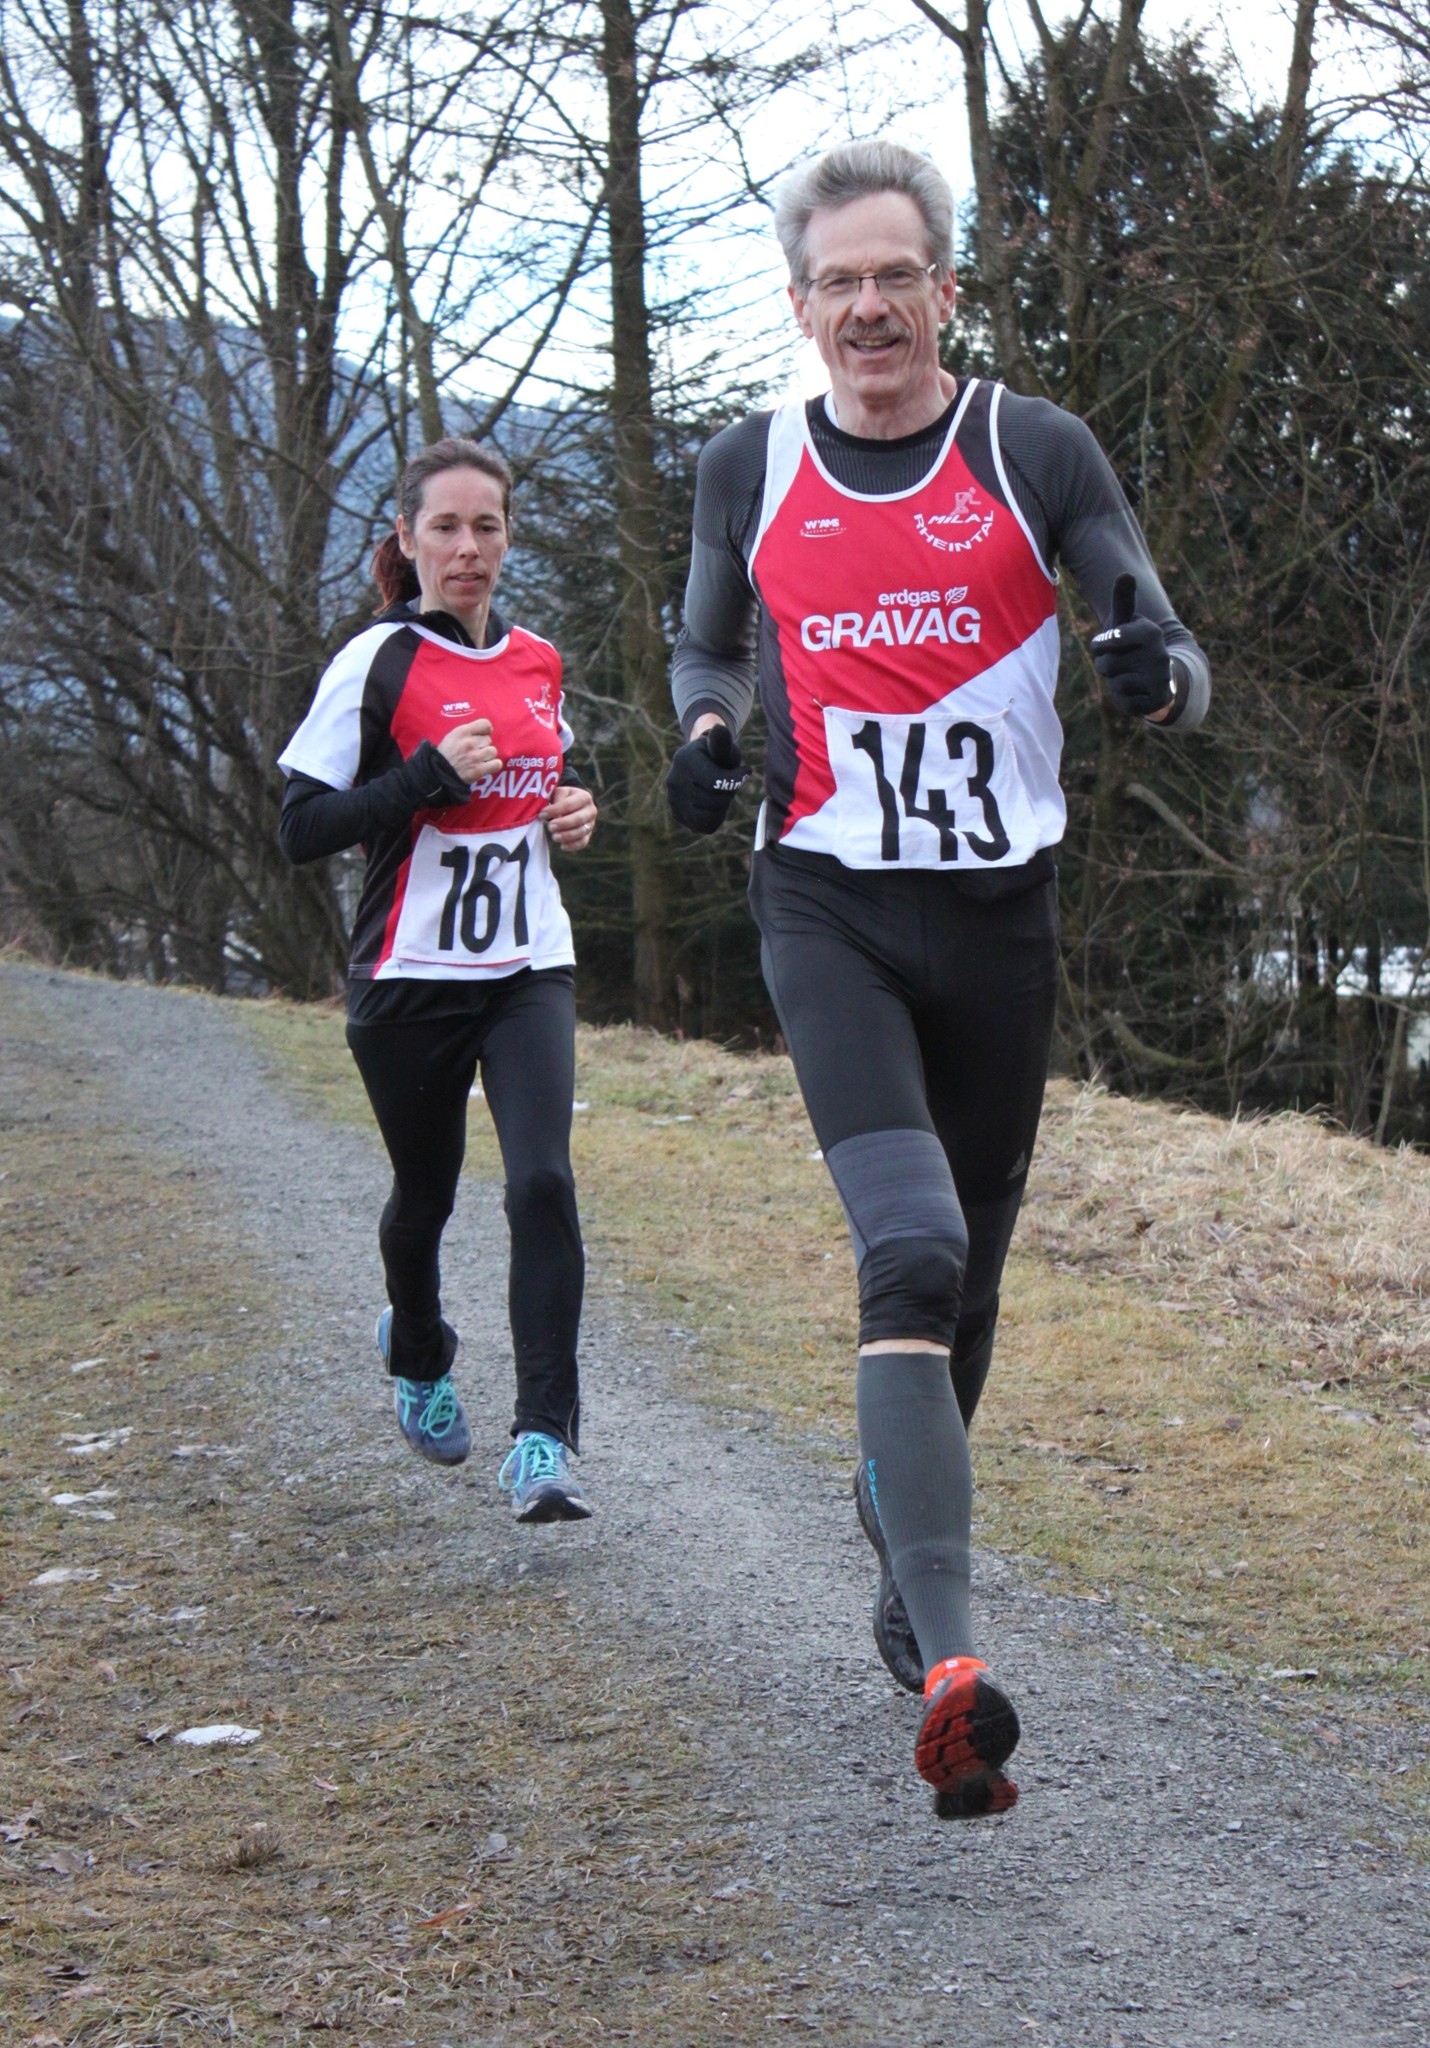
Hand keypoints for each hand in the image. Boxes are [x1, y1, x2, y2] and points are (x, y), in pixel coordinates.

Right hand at [438, 717, 500, 783]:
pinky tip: (486, 767)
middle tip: (475, 751)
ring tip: (479, 760)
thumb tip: (484, 731)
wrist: (438, 774)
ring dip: (487, 756)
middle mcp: (470, 742)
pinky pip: (496, 764)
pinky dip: (493, 765)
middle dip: (483, 745)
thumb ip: (467, 732)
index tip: (482, 735)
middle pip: (488, 739)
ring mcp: (475, 756)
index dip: (486, 730)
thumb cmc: (445, 754)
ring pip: (493, 751)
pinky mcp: (479, 770)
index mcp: (462, 732)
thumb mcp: (452, 736)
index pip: (485, 724)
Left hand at [541, 784, 597, 850]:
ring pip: (581, 832)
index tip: (542, 815)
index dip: (554, 810)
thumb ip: (554, 800)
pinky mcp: (588, 835)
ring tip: (554, 836)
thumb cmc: (562, 798)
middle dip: (562, 824)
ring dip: (566, 835)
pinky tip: (562, 845)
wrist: (573, 805)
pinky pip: (583, 842)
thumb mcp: (558, 793)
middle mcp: (591, 810)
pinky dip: (572, 846)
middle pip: (578, 819)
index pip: (569, 804)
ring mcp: (591, 824)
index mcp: (584, 797)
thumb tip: (548, 813)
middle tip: (550, 827)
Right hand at [665, 721, 748, 834]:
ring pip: (710, 815)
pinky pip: (704, 826)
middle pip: (714, 799)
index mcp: (683, 760)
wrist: (700, 764)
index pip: (715, 781)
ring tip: (721, 792)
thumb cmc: (716, 754)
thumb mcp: (721, 745)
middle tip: (729, 782)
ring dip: (723, 806)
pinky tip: (716, 805)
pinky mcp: (677, 814)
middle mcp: (673, 781)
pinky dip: (716, 818)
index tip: (746, 771)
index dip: (735, 779)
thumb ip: (722, 741)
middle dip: (729, 792)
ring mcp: (672, 800)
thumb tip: (719, 728)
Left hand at [1090, 575, 1173, 717]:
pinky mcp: (1157, 701)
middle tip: (1121, 661)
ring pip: (1115, 685)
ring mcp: (1159, 680)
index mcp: (1150, 632)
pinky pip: (1124, 702)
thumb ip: (1123, 600)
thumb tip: (1125, 574)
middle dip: (1106, 665)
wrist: (1161, 675)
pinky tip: (1137, 690)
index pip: (1105, 641)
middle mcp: (1158, 655)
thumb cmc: (1134, 643)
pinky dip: (1125, 698)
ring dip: (1115, 682)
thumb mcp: (1127, 621)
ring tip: (1130, 674)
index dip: (1100, 645)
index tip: (1107, 643)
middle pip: (1105, 665)